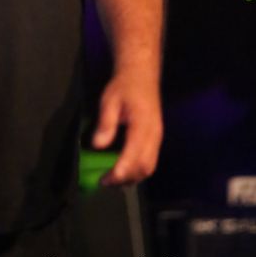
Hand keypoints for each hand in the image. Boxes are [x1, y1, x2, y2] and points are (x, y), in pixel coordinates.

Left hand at [91, 71, 162, 186]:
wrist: (142, 75)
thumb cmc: (125, 86)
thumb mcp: (110, 100)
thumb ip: (106, 123)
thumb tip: (98, 145)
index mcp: (143, 125)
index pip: (134, 154)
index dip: (122, 169)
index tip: (108, 178)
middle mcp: (154, 135)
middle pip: (144, 166)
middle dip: (125, 178)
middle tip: (105, 181)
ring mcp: (157, 138)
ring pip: (149, 167)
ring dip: (132, 177)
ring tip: (112, 179)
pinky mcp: (156, 138)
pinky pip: (150, 161)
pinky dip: (137, 170)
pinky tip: (123, 170)